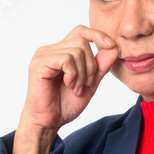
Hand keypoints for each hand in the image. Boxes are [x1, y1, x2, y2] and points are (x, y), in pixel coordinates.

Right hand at [13, 26, 117, 153]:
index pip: (80, 31)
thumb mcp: (90, 84)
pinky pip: (66, 59)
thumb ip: (100, 66)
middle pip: (82, 42)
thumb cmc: (64, 105)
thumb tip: (114, 48)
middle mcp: (51, 50)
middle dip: (91, 65)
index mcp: (61, 52)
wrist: (49, 122)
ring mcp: (43, 55)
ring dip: (82, 73)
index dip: (97, 34)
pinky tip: (68, 85)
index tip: (111, 45)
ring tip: (76, 88)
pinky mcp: (39, 64)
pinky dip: (73, 74)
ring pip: (76, 50)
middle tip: (86, 85)